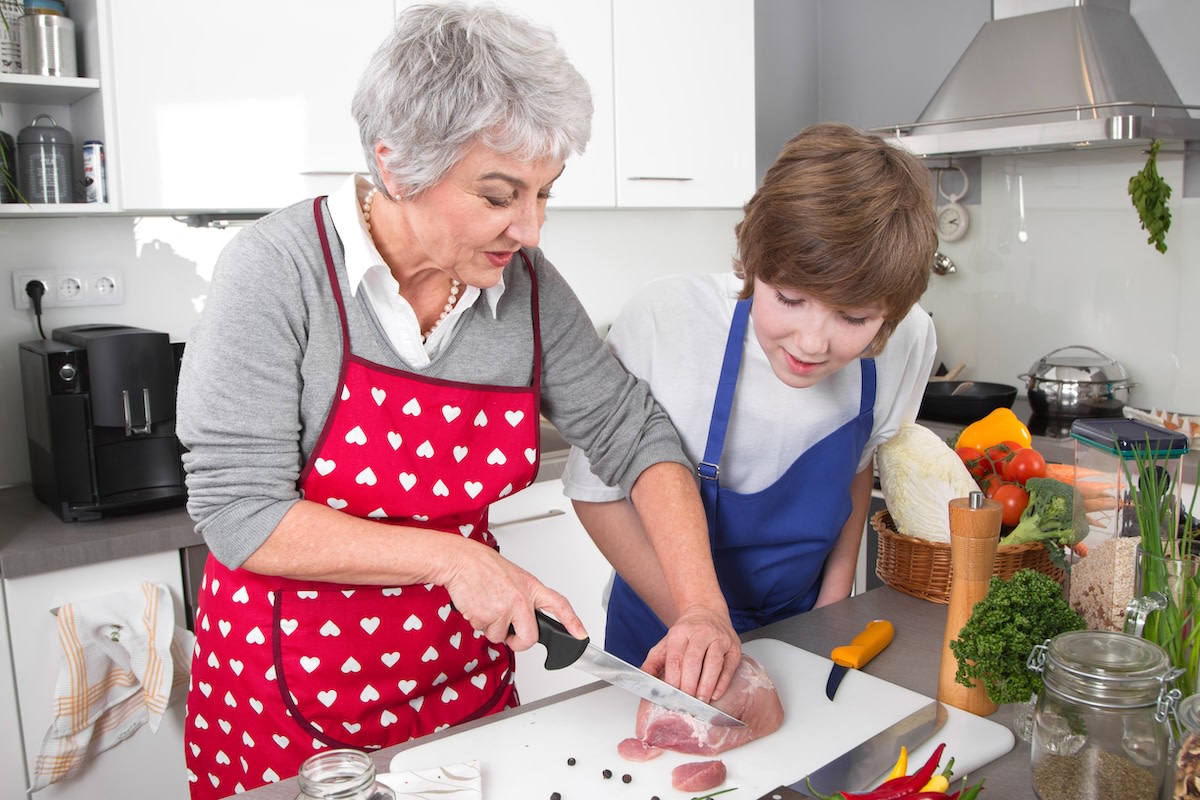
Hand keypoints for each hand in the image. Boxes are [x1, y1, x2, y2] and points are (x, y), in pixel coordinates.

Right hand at [441, 540, 586, 651]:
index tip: (581, 634)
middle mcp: (521, 599)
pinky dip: (478, 623)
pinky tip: (477, 605)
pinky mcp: (486, 617)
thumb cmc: (483, 566)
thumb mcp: (513, 576)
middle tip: (512, 637)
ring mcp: (504, 610)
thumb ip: (524, 598)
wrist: (460, 560)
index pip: (559, 605)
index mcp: (531, 587)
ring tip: (486, 605)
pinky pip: (484, 632)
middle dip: (519, 643)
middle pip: (530, 637)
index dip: (572, 621)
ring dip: (492, 628)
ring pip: (501, 637)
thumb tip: (525, 618)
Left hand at [641, 604, 739, 702]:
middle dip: (689, 684)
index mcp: (680, 632)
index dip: (673, 679)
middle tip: (686, 702)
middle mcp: (701, 632)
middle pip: (693, 660)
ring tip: (701, 701)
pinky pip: (729, 666)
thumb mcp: (666, 643)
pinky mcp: (734, 646)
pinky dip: (722, 682)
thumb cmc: (687, 633)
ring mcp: (719, 638)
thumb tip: (643, 680)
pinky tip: (715, 694)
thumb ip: (653, 662)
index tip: (671, 696)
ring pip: (713, 663)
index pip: (675, 658)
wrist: (707, 612)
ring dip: (706, 685)